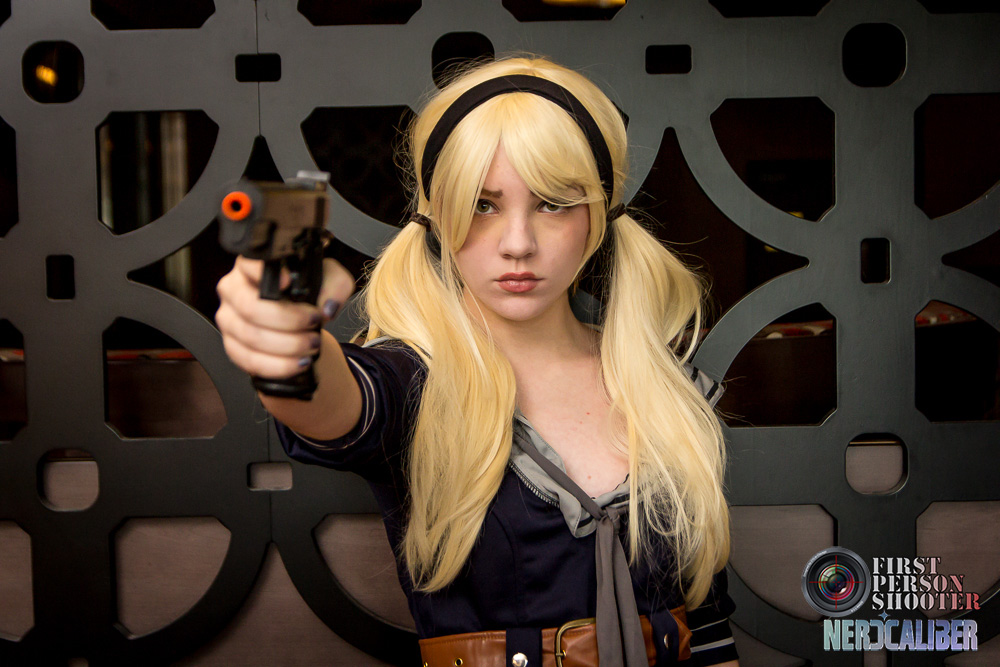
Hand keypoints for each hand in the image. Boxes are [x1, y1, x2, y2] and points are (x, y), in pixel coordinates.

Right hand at [215, 255, 354, 379]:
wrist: (301, 322)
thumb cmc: (308, 295)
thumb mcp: (329, 281)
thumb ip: (335, 285)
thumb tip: (326, 307)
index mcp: (250, 267)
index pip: (247, 264)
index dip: (263, 273)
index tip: (288, 281)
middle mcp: (233, 290)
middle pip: (251, 308)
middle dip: (289, 320)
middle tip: (313, 323)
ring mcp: (229, 320)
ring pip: (252, 337)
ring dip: (289, 345)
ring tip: (311, 344)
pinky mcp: (233, 347)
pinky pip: (250, 361)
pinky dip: (279, 365)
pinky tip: (298, 361)